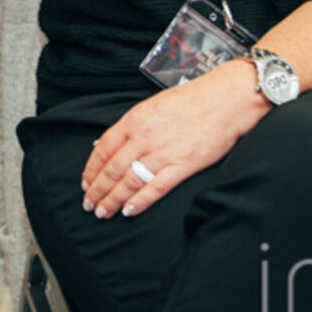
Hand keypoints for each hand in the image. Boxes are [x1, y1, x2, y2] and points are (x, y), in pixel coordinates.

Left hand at [81, 59, 270, 219]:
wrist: (226, 99)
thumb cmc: (192, 100)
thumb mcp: (152, 105)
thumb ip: (129, 125)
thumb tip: (104, 144)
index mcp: (135, 119)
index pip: (103, 150)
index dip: (90, 171)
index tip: (85, 184)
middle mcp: (144, 136)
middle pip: (112, 170)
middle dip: (97, 191)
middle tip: (88, 204)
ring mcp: (164, 152)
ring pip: (129, 182)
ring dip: (112, 200)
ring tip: (103, 212)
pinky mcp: (184, 165)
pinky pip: (155, 188)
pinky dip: (140, 202)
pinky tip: (129, 211)